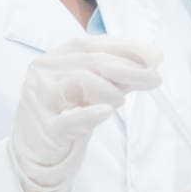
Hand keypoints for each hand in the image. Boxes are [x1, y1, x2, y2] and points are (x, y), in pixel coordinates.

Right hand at [8, 36, 162, 191]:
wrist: (35, 147)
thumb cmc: (67, 110)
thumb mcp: (92, 86)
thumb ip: (117, 71)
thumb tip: (153, 57)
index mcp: (56, 56)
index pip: (93, 45)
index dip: (125, 48)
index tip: (154, 57)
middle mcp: (44, 70)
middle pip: (92, 62)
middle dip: (129, 69)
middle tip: (154, 79)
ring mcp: (39, 96)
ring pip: (81, 82)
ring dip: (110, 92)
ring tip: (118, 103)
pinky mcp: (43, 126)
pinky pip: (67, 118)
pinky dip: (89, 114)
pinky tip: (105, 113)